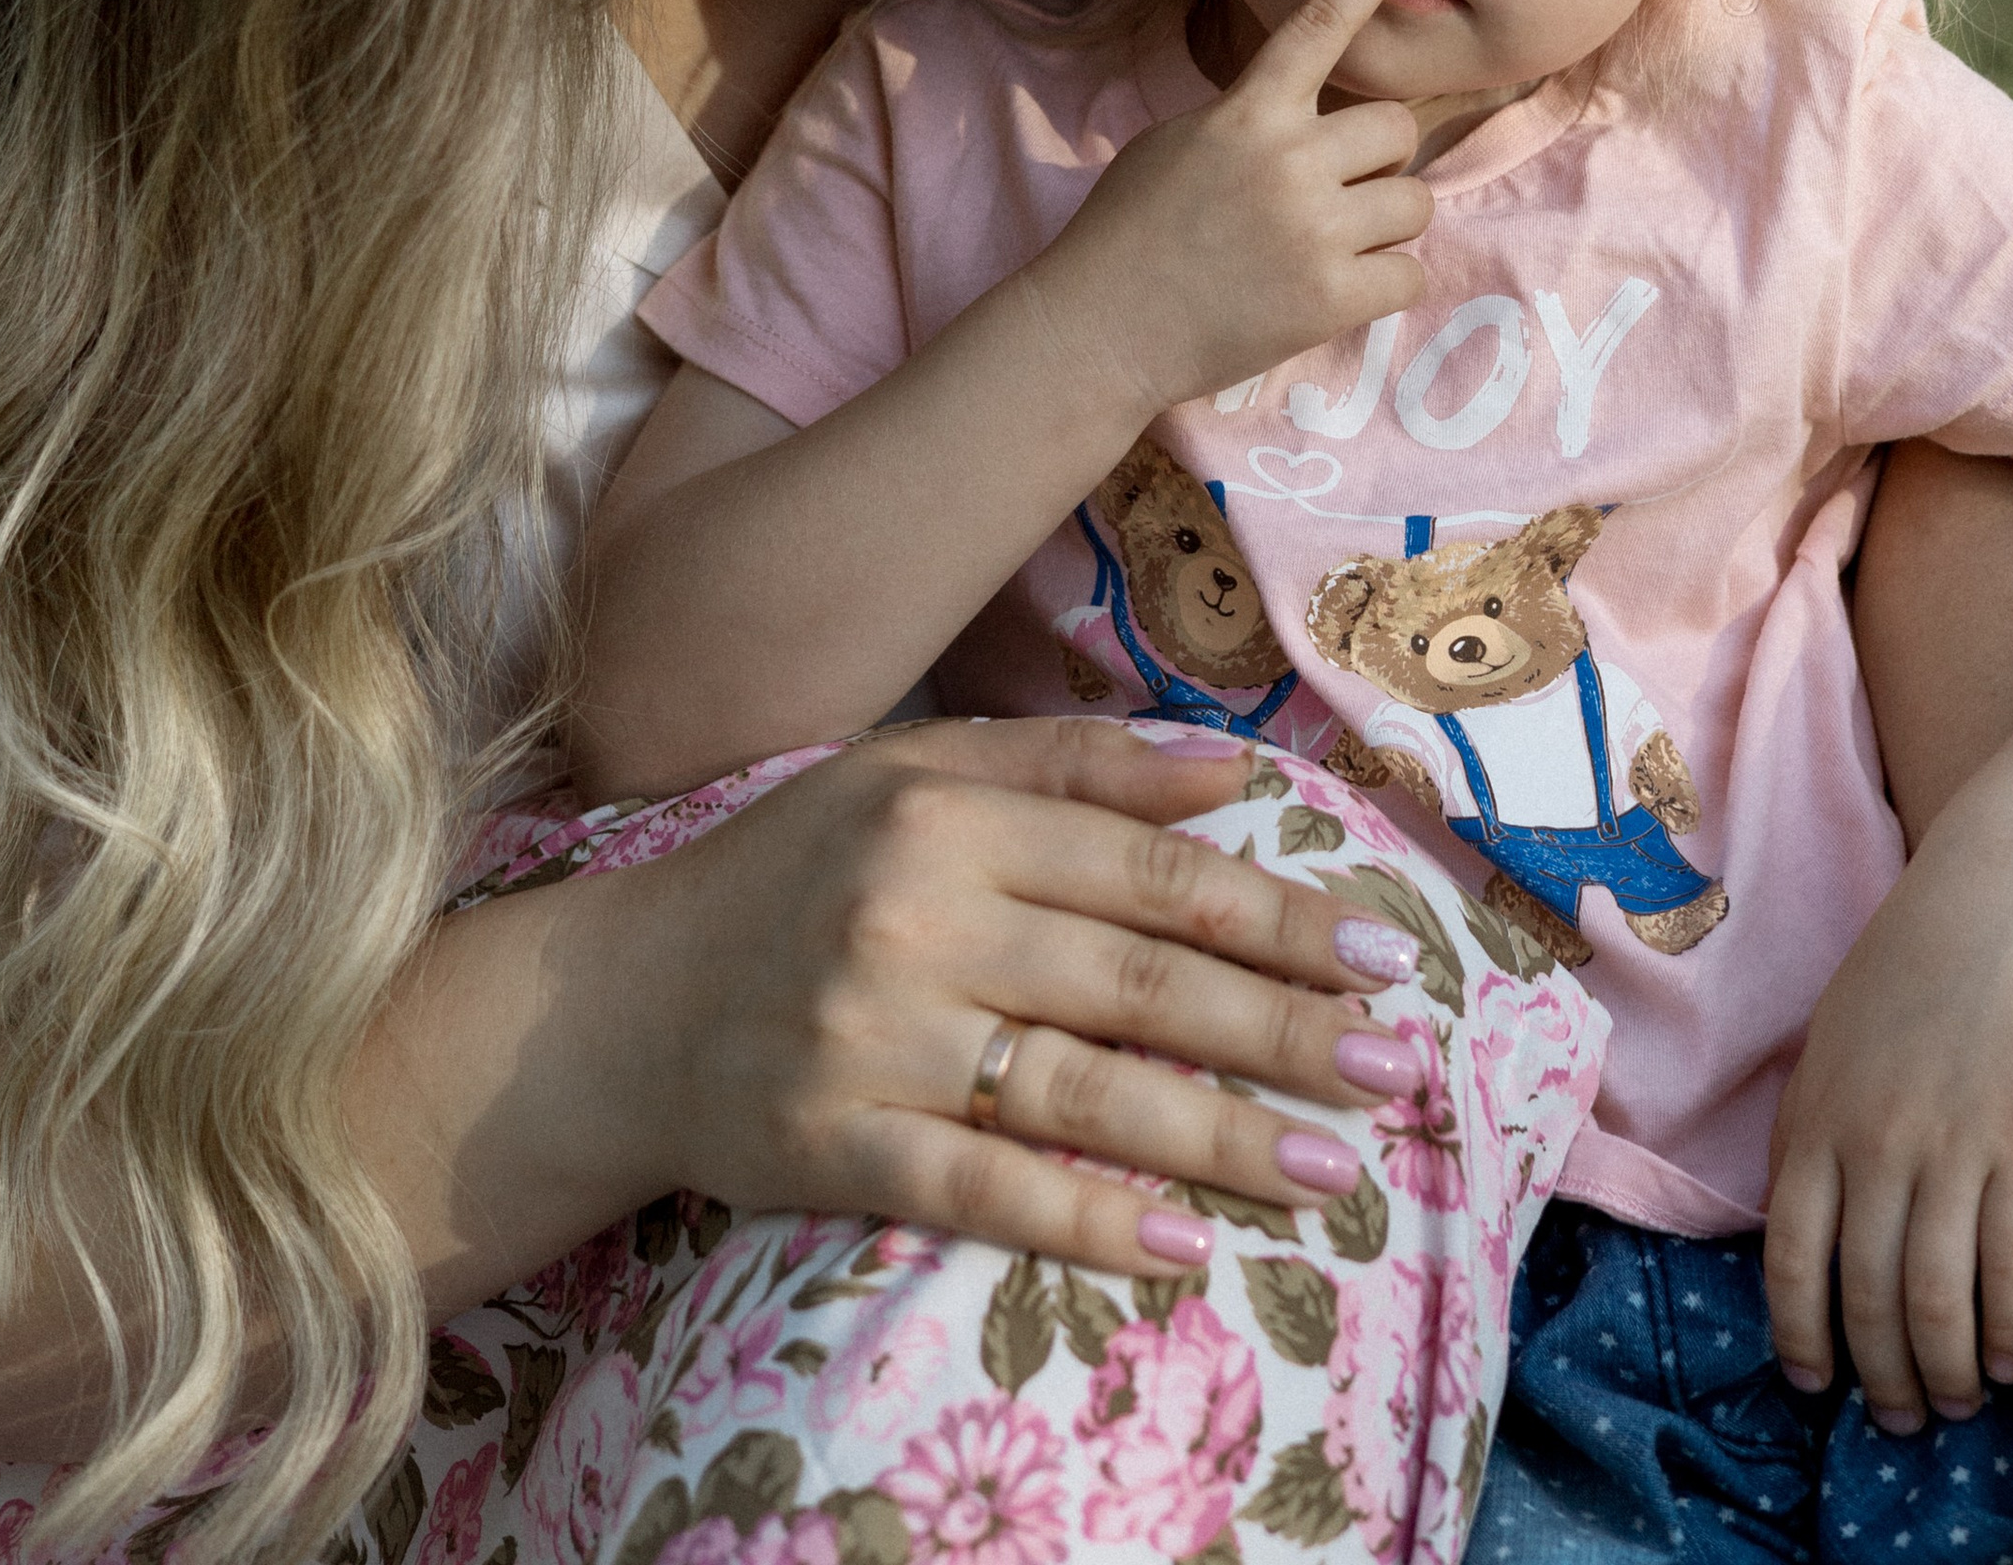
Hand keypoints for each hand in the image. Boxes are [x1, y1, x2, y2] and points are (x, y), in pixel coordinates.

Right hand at [619, 719, 1424, 1276]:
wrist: (615, 1004)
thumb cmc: (794, 873)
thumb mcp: (916, 773)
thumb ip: (1072, 765)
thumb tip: (1227, 770)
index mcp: (950, 813)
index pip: (1148, 867)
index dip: (1275, 912)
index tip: (1382, 952)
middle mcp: (917, 915)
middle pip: (1137, 977)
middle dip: (1283, 1028)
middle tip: (1397, 1067)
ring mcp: (874, 1037)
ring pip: (1082, 1091)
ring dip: (1222, 1137)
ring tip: (1334, 1172)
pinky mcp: (834, 1148)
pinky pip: (985, 1189)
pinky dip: (1089, 1221)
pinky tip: (1184, 1247)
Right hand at [1031, 0, 1437, 415]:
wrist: (1099, 329)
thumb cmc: (1131, 232)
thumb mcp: (1179, 143)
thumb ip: (1252, 120)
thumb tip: (1318, 124)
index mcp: (1247, 113)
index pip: (1320, 25)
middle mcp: (1289, 160)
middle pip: (1397, 129)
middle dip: (1374, 162)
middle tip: (1329, 195)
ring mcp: (1314, 230)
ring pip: (1414, 203)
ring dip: (1381, 224)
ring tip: (1324, 248)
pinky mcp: (1331, 298)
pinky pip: (1409, 274)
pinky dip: (1379, 285)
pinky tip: (1329, 292)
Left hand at [1762, 855, 2012, 1430]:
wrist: (2001, 899)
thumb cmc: (1912, 965)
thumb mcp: (1830, 1039)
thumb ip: (1807, 1125)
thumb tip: (1787, 1211)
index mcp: (1818, 1119)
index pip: (1791, 1259)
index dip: (1802, 1335)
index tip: (1816, 1384)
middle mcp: (1875, 1143)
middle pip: (1865, 1297)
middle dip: (1881, 1376)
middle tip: (1903, 1419)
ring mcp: (1952, 1147)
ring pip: (1936, 1300)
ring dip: (1946, 1370)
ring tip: (1961, 1403)